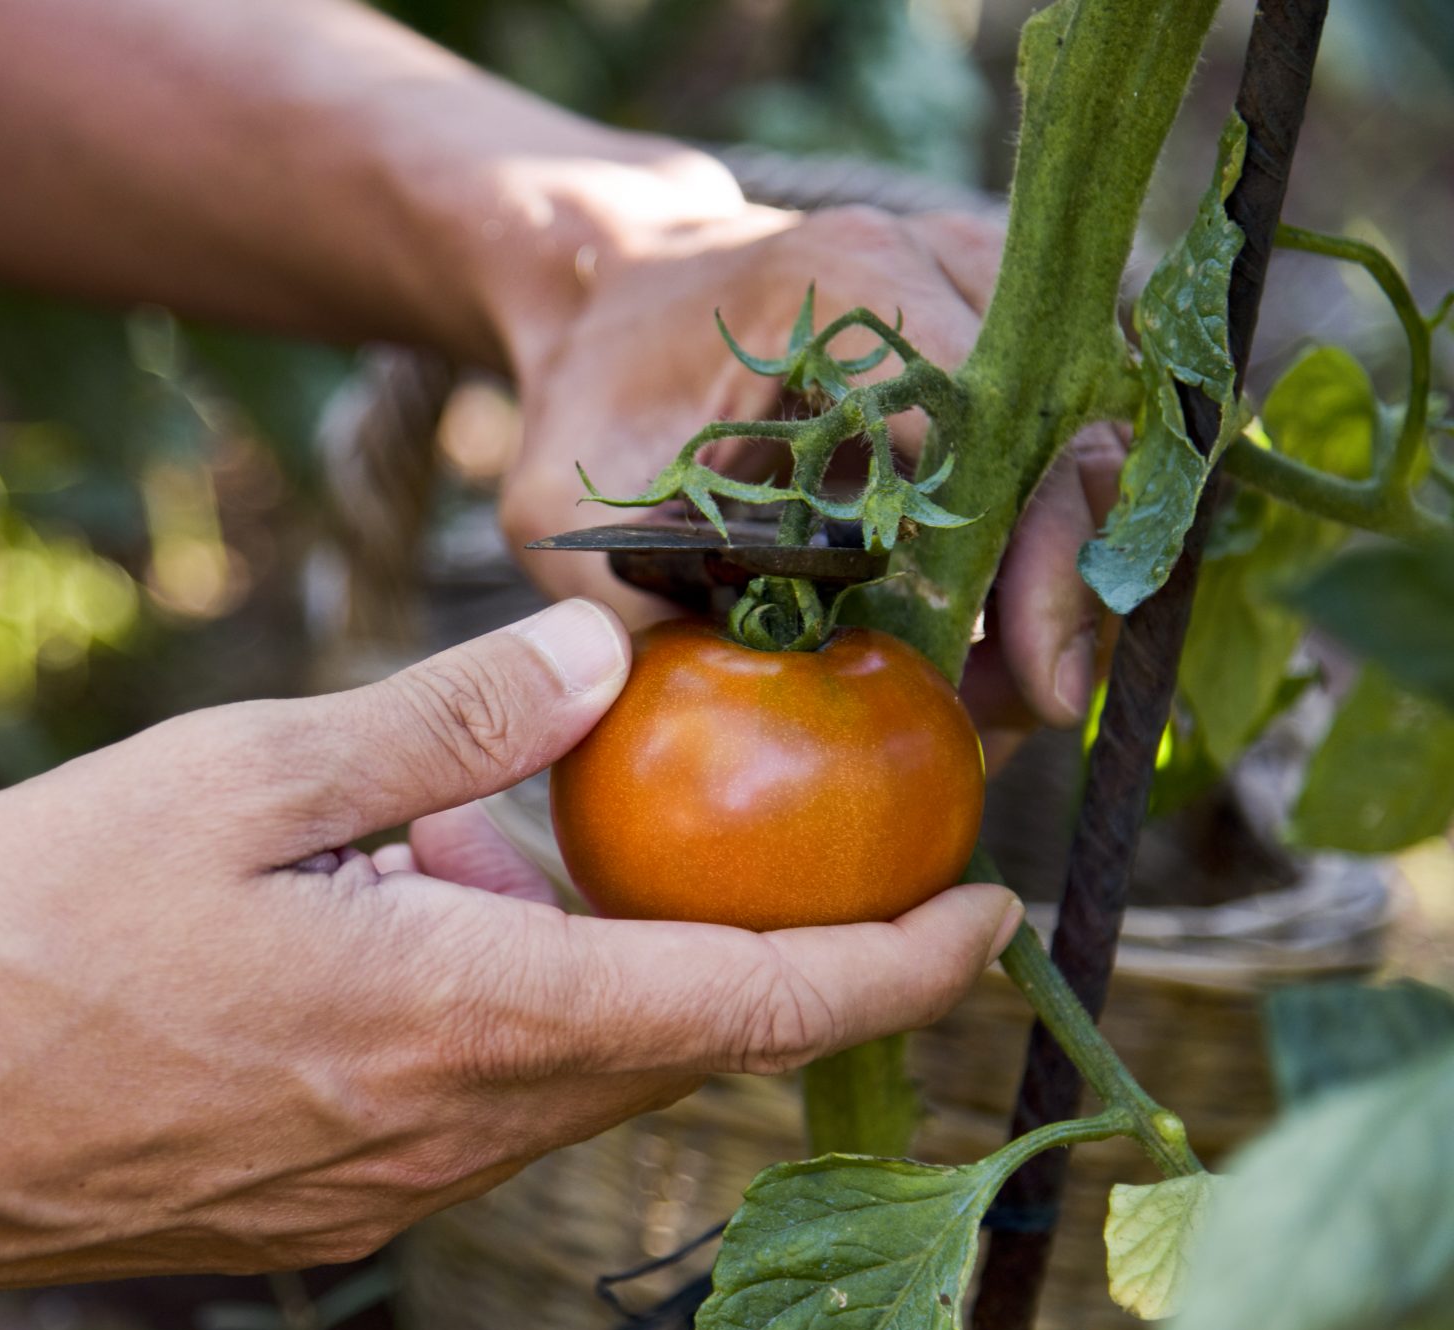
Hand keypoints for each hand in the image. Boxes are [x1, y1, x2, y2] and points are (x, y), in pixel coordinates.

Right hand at [0, 601, 1018, 1302]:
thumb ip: (443, 718)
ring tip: (539, 865)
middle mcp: (450, 1133)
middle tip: (771, 834)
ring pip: (567, 1082)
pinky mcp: (314, 1212)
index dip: (893, 967)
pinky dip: (504, 1025)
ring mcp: (381, 1192)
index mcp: (460, 1017)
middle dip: (756, 957)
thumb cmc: (32, 926)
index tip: (988, 914)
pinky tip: (413, 940)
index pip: (750, 1004)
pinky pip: (469, 1115)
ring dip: (603, 980)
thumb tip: (605, 654)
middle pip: (672, 1048)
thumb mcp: (244, 774)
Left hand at [497, 199, 1124, 752]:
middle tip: (1034, 706)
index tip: (1031, 676)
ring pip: (1084, 438)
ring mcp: (978, 289)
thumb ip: (637, 614)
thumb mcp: (571, 506)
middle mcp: (935, 261)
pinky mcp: (989, 335)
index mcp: (844, 282)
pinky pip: (1058, 441)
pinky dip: (1041, 539)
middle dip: (1062, 583)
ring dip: (1059, 569)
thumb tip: (740, 740)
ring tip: (1011, 690)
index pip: (990, 415)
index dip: (1028, 552)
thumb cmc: (590, 398)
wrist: (606, 300)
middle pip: (1067, 429)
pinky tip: (996, 636)